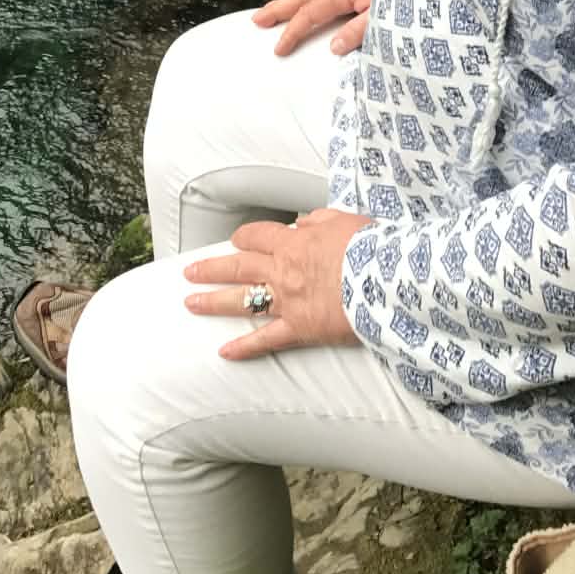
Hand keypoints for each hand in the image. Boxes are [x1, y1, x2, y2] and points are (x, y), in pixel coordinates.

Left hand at [183, 209, 370, 358]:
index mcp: (294, 243)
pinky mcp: (298, 328)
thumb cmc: (369, 248)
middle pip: (237, 267)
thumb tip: (304, 222)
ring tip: (192, 303)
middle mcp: (283, 271)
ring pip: (241, 301)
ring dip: (213, 302)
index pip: (257, 236)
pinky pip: (265, 340)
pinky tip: (224, 353)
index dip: (244, 238)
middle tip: (190, 272)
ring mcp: (287, 301)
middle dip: (211, 269)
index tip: (236, 241)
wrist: (384, 279)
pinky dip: (244, 348)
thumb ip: (320, 220)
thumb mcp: (344, 220)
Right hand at [252, 0, 374, 56]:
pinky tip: (309, 4)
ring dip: (292, 1)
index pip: (311, 13)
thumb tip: (332, 47)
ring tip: (273, 11)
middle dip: (280, 7)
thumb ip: (359, 32)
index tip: (278, 49)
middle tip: (256, 19)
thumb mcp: (386, 17)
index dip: (293, 31)